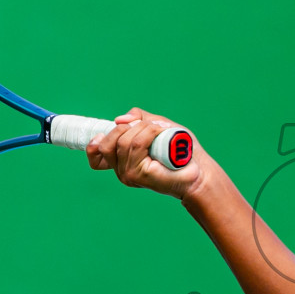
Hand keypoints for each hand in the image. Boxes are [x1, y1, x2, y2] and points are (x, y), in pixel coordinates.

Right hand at [86, 107, 202, 198]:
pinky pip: (136, 144)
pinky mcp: (138, 175)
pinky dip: (149, 132)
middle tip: (151, 127)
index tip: (112, 129)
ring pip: (123, 141)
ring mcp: (128, 174)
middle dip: (128, 127)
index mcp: (122, 162)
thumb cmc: (181, 150)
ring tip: (160, 131)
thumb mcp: (156, 126)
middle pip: (107, 143)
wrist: (200, 169)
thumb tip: (120, 119)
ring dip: (144, 128)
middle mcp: (121, 171)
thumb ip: (138, 119)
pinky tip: (161, 134)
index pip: (95, 157)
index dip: (94, 143)